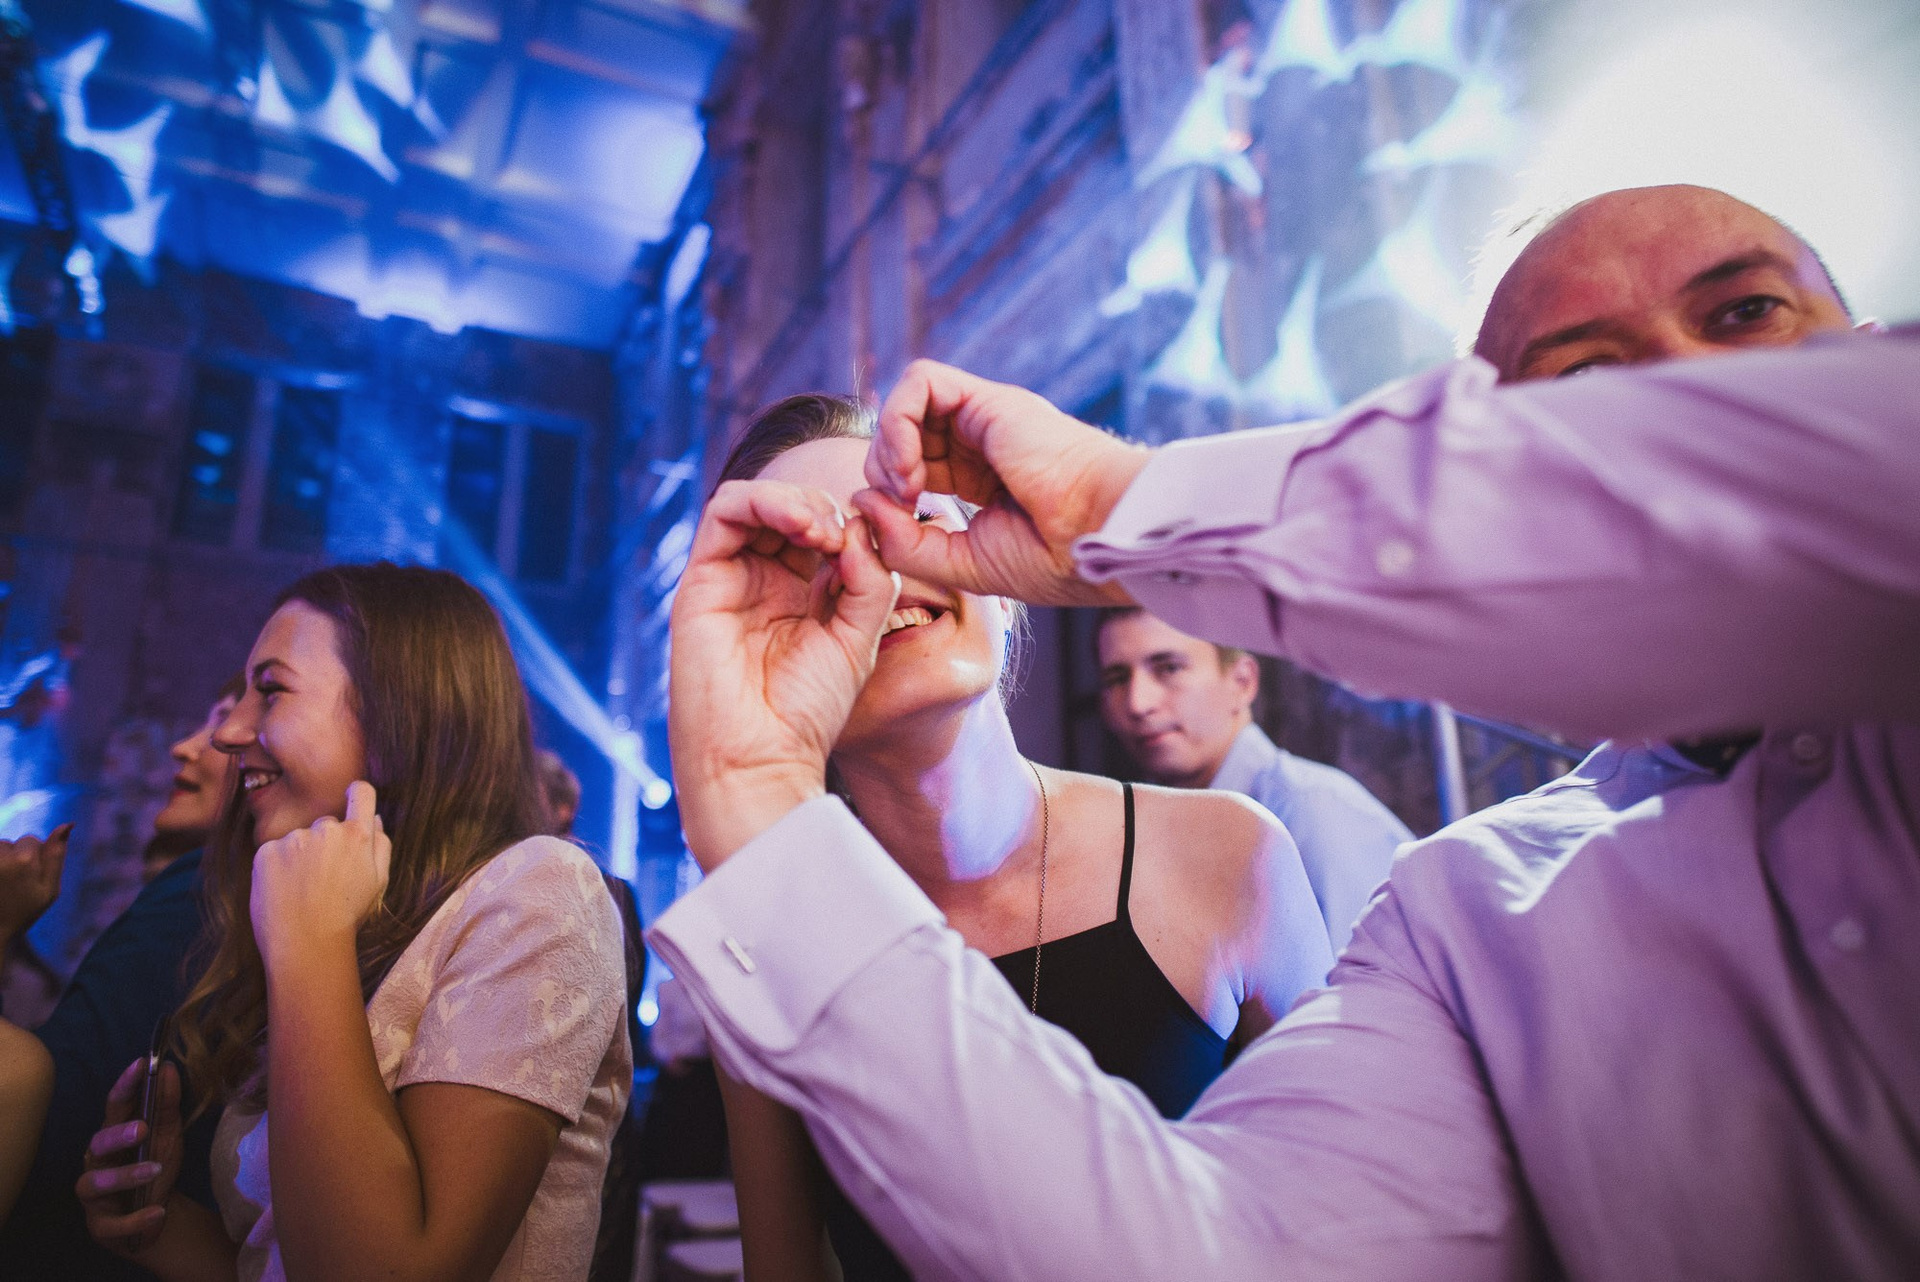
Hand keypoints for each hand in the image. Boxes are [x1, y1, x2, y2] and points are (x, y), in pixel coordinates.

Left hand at [0, 824, 69, 948]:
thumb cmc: (25, 910)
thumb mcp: (50, 888)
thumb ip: (57, 855)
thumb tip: (67, 824)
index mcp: (23, 859)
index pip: (31, 840)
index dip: (35, 857)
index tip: (30, 879)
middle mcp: (1, 856)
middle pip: (12, 843)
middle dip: (15, 857)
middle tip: (15, 884)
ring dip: (1, 861)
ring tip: (3, 883)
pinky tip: (0, 881)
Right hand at [78, 1056, 182, 1256]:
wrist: (157, 1217)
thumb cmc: (155, 1166)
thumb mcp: (168, 1135)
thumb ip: (167, 1105)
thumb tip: (169, 1068)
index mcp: (114, 1135)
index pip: (115, 1106)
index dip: (125, 1085)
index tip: (141, 1065)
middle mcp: (97, 1162)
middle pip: (97, 1144)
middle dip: (117, 1135)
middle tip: (141, 1128)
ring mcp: (95, 1196)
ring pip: (95, 1183)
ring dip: (126, 1176)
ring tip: (156, 1170)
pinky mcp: (101, 1226)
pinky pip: (112, 1224)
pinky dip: (136, 1219)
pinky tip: (157, 1212)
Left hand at [249, 781, 390, 969]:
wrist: (306, 944)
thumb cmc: (346, 916)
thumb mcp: (378, 883)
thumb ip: (381, 846)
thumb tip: (374, 818)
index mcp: (358, 836)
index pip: (361, 794)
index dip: (357, 794)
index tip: (353, 797)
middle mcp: (326, 829)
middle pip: (327, 824)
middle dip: (327, 843)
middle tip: (324, 878)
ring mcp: (294, 839)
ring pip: (299, 840)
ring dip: (300, 856)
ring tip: (302, 890)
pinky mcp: (266, 852)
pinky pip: (275, 851)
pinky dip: (278, 867)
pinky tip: (284, 891)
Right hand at [669, 480, 898, 868]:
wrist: (760, 758)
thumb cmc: (808, 711)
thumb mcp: (859, 639)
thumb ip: (870, 581)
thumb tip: (861, 527)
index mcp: (802, 594)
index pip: (825, 529)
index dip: (853, 522)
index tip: (877, 543)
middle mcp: (763, 580)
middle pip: (791, 508)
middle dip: (826, 508)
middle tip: (847, 536)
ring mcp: (731, 577)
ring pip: (757, 501)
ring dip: (798, 499)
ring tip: (824, 529)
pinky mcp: (702, 580)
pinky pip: (724, 511)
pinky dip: (764, 501)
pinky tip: (801, 525)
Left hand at [856, 359, 1151, 605]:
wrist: (1102, 536)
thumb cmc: (1055, 557)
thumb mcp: (964, 563)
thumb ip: (907, 542)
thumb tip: (861, 502)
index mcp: (986, 478)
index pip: (916, 467)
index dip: (891, 494)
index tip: (899, 528)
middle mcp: (985, 441)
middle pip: (905, 433)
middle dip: (882, 470)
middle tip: (898, 508)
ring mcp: (987, 418)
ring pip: (908, 402)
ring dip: (887, 446)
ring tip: (906, 488)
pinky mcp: (990, 400)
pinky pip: (921, 381)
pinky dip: (898, 421)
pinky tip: (913, 467)